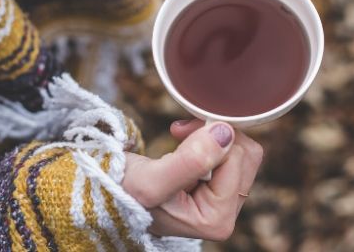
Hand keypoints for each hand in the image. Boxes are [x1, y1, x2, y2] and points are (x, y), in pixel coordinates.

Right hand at [122, 120, 262, 240]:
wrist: (106, 190)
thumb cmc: (122, 191)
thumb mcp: (150, 180)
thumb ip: (190, 161)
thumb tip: (226, 133)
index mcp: (216, 221)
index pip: (236, 159)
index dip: (210, 137)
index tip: (178, 132)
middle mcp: (225, 215)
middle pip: (246, 155)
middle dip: (214, 134)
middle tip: (180, 132)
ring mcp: (224, 202)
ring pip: (242, 150)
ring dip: (211, 134)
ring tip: (180, 138)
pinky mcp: (218, 188)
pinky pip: (232, 151)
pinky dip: (210, 137)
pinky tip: (185, 142)